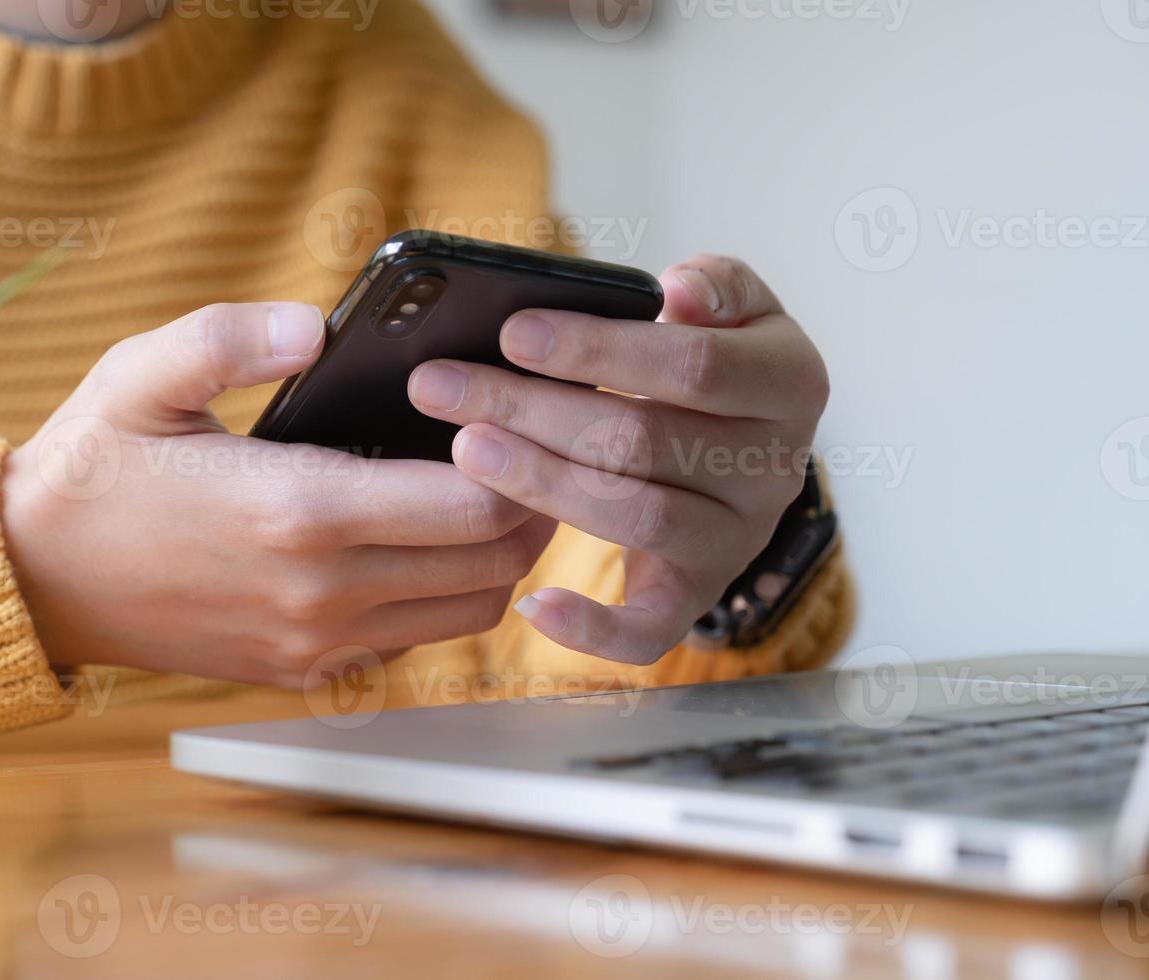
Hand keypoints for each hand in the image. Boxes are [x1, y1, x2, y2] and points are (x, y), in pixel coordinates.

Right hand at [2, 302, 554, 685]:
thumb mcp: (143, 373)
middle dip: (531, 505)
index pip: (470, 502)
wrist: (35, 578)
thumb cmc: (93, 467)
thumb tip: (318, 326)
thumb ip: (233, 335)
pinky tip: (427, 543)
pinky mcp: (304, 669)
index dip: (517, 457)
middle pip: (492, 562)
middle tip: (528, 449)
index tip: (514, 414)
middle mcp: (321, 591)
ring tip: (490, 494)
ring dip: (500, 556)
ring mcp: (316, 640)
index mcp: (297, 510)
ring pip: (469, 612)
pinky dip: (447, 595)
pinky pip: (415, 639)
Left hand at [406, 255, 828, 664]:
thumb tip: (680, 293)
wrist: (744, 445)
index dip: (598, 350)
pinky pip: (652, 630)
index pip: (693, 366)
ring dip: (541, 482)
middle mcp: (775, 469)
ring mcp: (737, 539)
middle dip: (532, 409)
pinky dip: (594, 629)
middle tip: (444, 387)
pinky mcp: (698, 594)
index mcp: (790, 382)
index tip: (512, 333)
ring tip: (467, 448)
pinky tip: (533, 603)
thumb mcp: (733, 307)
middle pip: (643, 440)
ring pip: (636, 516)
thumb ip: (714, 284)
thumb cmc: (715, 362)